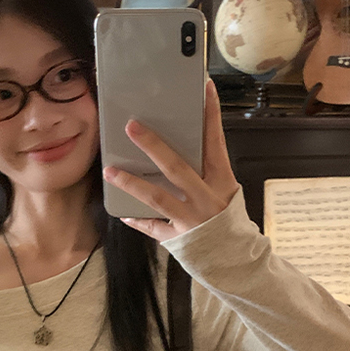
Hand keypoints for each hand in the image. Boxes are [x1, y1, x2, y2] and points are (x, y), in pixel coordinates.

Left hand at [102, 79, 239, 241]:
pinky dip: (137, 220)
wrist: (238, 261)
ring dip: (132, 183)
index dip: (211, 116)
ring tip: (111, 171)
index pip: (215, 143)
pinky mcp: (179, 239)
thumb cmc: (230, 222)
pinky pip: (153, 228)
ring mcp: (190, 220)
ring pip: (157, 198)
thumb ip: (208, 172)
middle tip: (132, 127)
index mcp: (222, 183)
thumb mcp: (227, 193)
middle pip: (177, 168)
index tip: (205, 89)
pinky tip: (123, 212)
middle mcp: (206, 199)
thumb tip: (180, 146)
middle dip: (153, 146)